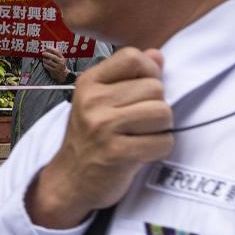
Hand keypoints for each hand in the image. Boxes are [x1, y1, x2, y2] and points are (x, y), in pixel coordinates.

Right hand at [26, 49, 172, 228]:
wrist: (71, 180)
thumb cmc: (91, 138)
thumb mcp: (101, 101)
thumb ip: (129, 76)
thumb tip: (157, 55)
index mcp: (89, 83)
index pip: (133, 57)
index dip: (149, 72)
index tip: (142, 91)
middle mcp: (92, 101)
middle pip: (155, 88)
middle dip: (156, 106)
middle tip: (137, 122)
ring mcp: (103, 126)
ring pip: (163, 113)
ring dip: (160, 129)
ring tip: (140, 136)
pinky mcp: (117, 152)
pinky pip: (163, 141)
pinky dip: (159, 149)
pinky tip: (140, 152)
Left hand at [40, 46, 69, 81]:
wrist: (63, 74)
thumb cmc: (60, 65)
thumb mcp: (60, 59)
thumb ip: (55, 55)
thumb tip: (47, 50)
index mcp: (62, 58)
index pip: (57, 52)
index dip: (52, 49)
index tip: (47, 47)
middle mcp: (60, 62)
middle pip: (53, 57)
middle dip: (47, 54)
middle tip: (43, 53)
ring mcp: (57, 67)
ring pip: (49, 62)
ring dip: (45, 59)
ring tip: (43, 58)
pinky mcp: (54, 71)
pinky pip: (47, 67)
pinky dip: (44, 64)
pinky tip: (44, 63)